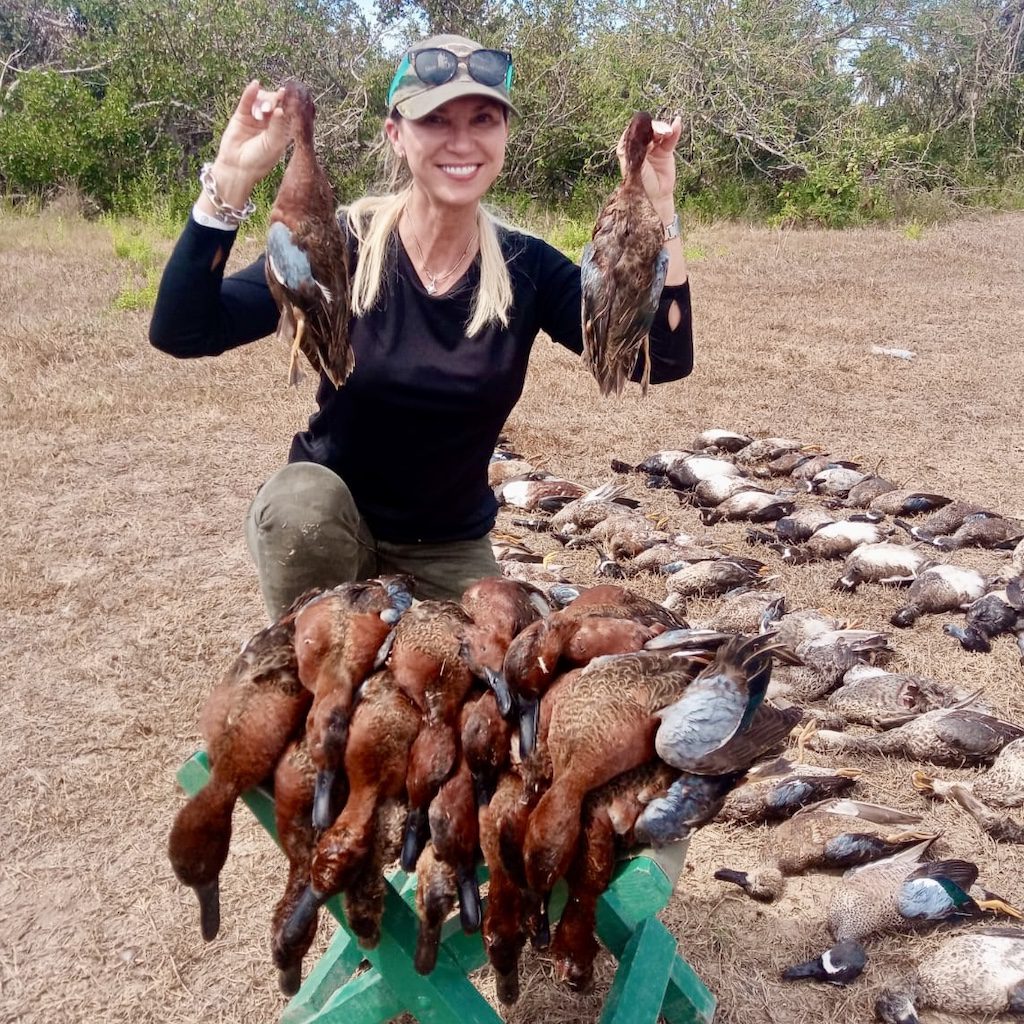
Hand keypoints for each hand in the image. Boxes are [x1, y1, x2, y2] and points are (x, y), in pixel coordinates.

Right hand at [204, 80, 290, 205]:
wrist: (238, 167)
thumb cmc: (259, 160)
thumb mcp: (273, 143)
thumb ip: (277, 126)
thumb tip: (280, 109)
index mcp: (280, 130)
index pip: (285, 112)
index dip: (286, 102)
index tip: (287, 94)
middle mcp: (268, 122)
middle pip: (273, 102)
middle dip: (273, 101)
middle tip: (270, 108)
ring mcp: (254, 118)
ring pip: (260, 100)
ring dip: (261, 103)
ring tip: (259, 114)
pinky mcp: (241, 116)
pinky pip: (246, 101)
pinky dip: (250, 92)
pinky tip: (254, 85)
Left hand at [617, 115, 681, 220]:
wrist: (655, 198)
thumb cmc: (640, 184)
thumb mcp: (636, 165)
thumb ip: (640, 148)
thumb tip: (647, 132)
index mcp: (628, 149)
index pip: (633, 132)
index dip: (641, 128)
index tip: (648, 129)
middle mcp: (640, 146)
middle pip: (647, 130)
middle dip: (655, 128)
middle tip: (661, 133)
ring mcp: (654, 148)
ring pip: (659, 132)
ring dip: (664, 129)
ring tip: (668, 133)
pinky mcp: (665, 152)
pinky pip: (670, 139)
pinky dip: (674, 131)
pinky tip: (677, 123)